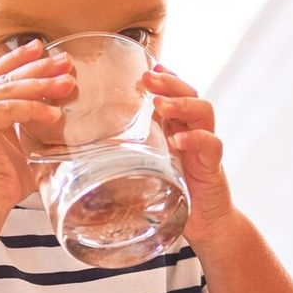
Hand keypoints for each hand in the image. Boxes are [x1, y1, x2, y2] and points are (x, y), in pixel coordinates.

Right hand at [0, 40, 74, 215]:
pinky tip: (55, 114)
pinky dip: (32, 109)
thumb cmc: (5, 180)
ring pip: (9, 89)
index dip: (20, 58)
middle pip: (7, 76)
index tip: (43, 47)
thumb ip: (36, 125)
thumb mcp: (25, 145)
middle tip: (66, 61)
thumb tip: (64, 111)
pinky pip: (7, 108)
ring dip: (42, 85)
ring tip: (68, 83)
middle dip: (39, 67)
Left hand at [144, 65, 234, 247]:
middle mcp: (194, 132)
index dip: (165, 77)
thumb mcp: (146, 172)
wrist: (206, 225)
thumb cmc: (174, 196)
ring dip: (182, 104)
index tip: (147, 67)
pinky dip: (197, 138)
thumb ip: (126, 158)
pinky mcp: (213, 166)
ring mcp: (205, 148)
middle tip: (149, 79)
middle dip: (170, 83)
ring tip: (161, 105)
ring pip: (204, 111)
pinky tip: (180, 140)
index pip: (176, 93)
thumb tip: (78, 154)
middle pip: (191, 94)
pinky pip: (211, 144)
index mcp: (177, 129)